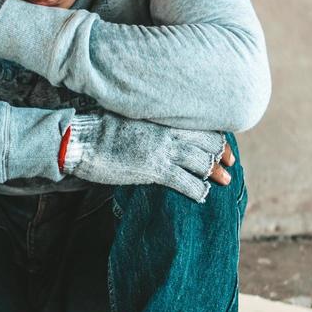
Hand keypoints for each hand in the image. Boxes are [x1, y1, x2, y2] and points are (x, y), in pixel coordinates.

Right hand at [61, 112, 231, 201]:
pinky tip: (202, 195)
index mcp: (162, 117)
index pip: (199, 123)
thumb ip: (148, 122)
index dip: (215, 135)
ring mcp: (164, 150)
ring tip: (224, 181)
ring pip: (202, 161)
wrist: (82, 139)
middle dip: (222, 154)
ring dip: (216, 173)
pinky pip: (186, 181)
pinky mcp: (156, 170)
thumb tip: (154, 129)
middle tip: (230, 164)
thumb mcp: (129, 117)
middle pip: (208, 141)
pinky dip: (198, 190)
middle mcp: (169, 131)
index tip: (222, 144)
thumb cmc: (98, 129)